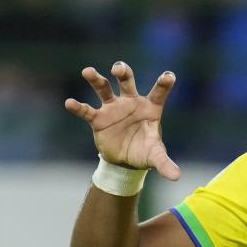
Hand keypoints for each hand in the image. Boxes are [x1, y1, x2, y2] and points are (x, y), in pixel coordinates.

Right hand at [64, 62, 179, 179]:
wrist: (124, 161)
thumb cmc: (144, 152)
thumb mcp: (155, 157)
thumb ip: (165, 163)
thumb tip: (176, 177)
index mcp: (150, 108)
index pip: (159, 92)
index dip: (164, 83)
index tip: (170, 75)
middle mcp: (131, 103)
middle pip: (127, 82)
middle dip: (123, 73)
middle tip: (118, 68)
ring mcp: (113, 108)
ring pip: (104, 89)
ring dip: (96, 80)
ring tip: (88, 71)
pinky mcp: (98, 119)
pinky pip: (87, 111)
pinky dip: (78, 107)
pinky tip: (69, 103)